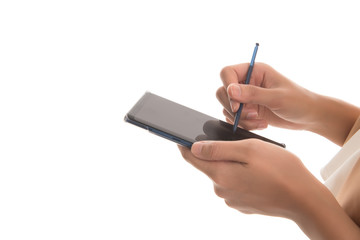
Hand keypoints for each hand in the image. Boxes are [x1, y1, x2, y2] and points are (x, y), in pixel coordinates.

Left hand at [178, 139, 317, 217]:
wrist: (305, 200)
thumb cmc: (280, 169)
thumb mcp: (249, 149)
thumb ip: (218, 149)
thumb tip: (194, 148)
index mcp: (220, 175)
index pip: (192, 158)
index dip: (184, 145)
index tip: (179, 136)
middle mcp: (222, 191)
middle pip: (210, 165)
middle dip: (219, 153)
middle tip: (240, 144)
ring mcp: (232, 200)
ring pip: (224, 174)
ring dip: (233, 164)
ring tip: (256, 160)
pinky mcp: (242, 204)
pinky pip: (235, 184)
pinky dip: (241, 175)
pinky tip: (259, 173)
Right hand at [217, 63, 317, 130]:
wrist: (308, 117)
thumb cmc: (299, 102)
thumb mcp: (277, 97)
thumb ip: (253, 93)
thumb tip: (230, 90)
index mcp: (254, 71)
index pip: (227, 73)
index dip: (227, 87)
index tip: (236, 104)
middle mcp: (247, 82)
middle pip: (223, 91)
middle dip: (233, 107)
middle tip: (250, 114)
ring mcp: (246, 97)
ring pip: (227, 107)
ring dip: (240, 118)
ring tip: (258, 121)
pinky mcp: (247, 111)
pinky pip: (234, 118)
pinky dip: (244, 124)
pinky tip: (261, 124)